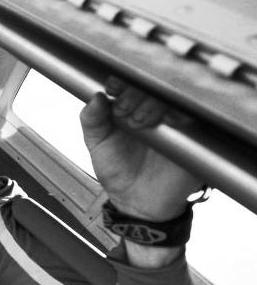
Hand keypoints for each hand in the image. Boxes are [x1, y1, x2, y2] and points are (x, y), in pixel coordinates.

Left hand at [80, 77, 201, 220]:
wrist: (137, 202)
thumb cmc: (117, 171)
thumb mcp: (97, 144)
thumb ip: (91, 120)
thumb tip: (95, 96)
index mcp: (130, 106)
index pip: (130, 82)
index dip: (121, 82)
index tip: (113, 89)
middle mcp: (153, 110)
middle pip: (152, 86)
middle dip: (136, 94)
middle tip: (123, 113)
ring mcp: (172, 121)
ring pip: (171, 98)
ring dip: (154, 104)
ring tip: (138, 123)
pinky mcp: (190, 136)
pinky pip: (192, 118)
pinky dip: (178, 116)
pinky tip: (165, 123)